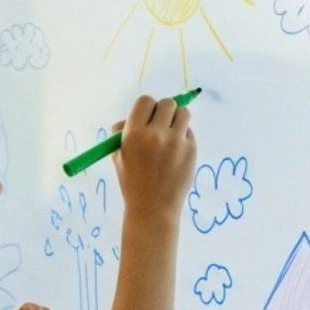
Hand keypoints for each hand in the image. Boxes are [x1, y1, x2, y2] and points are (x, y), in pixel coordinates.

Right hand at [109, 93, 197, 219]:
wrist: (152, 208)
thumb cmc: (132, 182)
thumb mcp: (119, 156)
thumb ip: (122, 134)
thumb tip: (128, 119)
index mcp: (134, 133)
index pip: (146, 101)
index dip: (148, 108)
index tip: (149, 117)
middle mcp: (155, 133)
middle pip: (167, 103)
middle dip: (164, 112)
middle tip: (162, 125)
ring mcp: (176, 141)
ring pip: (183, 113)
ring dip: (177, 120)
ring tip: (172, 135)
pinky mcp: (191, 149)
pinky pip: (189, 132)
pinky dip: (183, 137)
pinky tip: (176, 153)